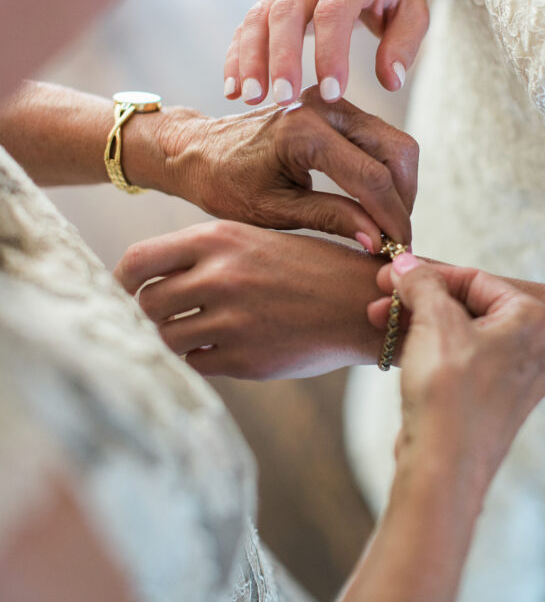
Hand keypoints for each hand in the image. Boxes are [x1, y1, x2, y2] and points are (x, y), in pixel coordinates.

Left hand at [114, 222, 385, 378]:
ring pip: (166, 338)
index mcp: (217, 238)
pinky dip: (203, 358)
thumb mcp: (257, 240)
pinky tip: (227, 346)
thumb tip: (152, 280)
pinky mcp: (245, 359)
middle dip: (152, 312)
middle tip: (171, 315)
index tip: (127, 291)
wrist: (364, 302)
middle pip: (146, 304)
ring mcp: (230, 321)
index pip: (136, 261)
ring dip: (176, 337)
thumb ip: (206, 254)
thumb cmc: (310, 267)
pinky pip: (197, 363)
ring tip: (202, 331)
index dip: (123, 280)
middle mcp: (218, 276)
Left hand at [158, 87, 416, 248]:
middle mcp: (323, 106)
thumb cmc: (226, 185)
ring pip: (395, 144)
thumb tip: (379, 240)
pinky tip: (377, 206)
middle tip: (398, 242)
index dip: (392, 219)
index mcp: (303, 132)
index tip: (400, 253)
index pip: (371, 178)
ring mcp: (332, 102)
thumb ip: (330, 219)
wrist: (199, 151)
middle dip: (403, 201)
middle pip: (397, 152)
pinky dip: (387, 173)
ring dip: (399, 188)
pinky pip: (380, 139)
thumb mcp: (274, 212)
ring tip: (388, 227)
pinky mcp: (336, 107)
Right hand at [223, 0, 428, 105]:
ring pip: (259, 16)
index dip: (329, 53)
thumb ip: (404, 46)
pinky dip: (237, 55)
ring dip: (250, 58)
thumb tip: (391, 81)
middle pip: (287, 11)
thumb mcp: (414, 12)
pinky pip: (247, 23)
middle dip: (281, 58)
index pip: (333, 12)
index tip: (331, 94)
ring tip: (249, 97)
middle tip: (282, 98)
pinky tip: (232, 88)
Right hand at [380, 256, 544, 500]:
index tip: (393, 277)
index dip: (429, 275)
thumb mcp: (434, 322)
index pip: (476, 280)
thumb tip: (406, 264)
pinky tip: (398, 350)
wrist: (443, 469)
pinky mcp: (495, 405)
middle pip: (468, 308)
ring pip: (462, 336)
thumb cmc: (448, 393)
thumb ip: (422, 284)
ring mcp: (517, 381)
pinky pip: (462, 364)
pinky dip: (431, 352)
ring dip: (419, 325)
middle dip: (420, 301)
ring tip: (381, 323)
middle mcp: (536, 349)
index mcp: (534, 321)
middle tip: (381, 301)